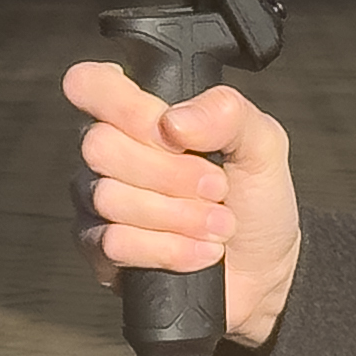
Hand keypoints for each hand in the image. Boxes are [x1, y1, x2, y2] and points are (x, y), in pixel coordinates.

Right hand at [67, 61, 301, 344]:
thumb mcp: (263, 144)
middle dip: (170, 172)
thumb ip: (228, 113)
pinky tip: (200, 252)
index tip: (173, 131)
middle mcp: (110, 154)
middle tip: (216, 186)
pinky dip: (169, 249)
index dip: (125, 105)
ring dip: (178, 215)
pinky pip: (115, 242)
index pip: (91, 84)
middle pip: (100, 145)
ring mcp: (99, 203)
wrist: (264, 271)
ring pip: (109, 197)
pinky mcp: (100, 252)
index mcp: (140, 113)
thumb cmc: (255, 199)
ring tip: (218, 223)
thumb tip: (175, 121)